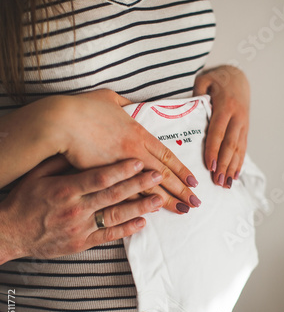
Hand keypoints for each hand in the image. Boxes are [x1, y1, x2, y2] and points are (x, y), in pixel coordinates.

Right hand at [0, 156, 164, 264]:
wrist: (11, 234)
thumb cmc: (24, 201)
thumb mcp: (37, 175)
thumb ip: (60, 162)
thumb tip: (81, 147)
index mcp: (66, 189)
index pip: (99, 178)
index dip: (121, 170)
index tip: (139, 162)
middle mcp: (76, 209)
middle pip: (113, 195)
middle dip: (138, 185)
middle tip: (158, 177)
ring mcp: (80, 228)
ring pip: (115, 216)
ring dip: (139, 207)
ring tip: (158, 199)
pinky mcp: (82, 243)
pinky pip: (109, 236)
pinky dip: (127, 229)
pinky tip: (142, 222)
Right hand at [53, 89, 199, 213]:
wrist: (60, 120)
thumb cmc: (83, 107)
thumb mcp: (109, 98)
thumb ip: (124, 104)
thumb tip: (131, 105)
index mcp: (137, 132)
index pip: (166, 154)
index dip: (181, 169)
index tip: (193, 181)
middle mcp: (133, 150)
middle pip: (163, 174)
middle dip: (181, 189)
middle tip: (195, 202)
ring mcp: (119, 166)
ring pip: (149, 187)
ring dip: (166, 200)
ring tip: (181, 210)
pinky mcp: (104, 177)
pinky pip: (127, 194)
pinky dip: (140, 203)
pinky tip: (151, 212)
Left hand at [194, 65, 249, 187]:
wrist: (238, 76)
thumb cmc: (217, 80)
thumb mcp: (204, 80)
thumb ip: (196, 93)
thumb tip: (188, 109)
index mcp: (225, 106)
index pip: (218, 132)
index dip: (214, 150)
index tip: (209, 166)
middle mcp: (237, 117)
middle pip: (230, 144)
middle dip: (224, 165)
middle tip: (217, 181)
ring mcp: (243, 124)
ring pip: (239, 149)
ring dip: (232, 168)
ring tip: (226, 184)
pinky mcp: (245, 129)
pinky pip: (243, 148)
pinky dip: (239, 163)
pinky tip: (235, 176)